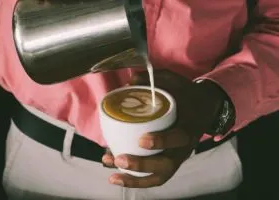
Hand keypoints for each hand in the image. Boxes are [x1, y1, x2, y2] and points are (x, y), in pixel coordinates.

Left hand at [102, 69, 225, 187]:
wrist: (203, 109)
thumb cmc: (187, 96)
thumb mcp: (177, 82)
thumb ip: (158, 78)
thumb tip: (131, 81)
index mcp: (188, 126)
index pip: (179, 137)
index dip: (162, 141)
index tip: (142, 140)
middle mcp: (184, 147)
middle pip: (167, 164)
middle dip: (142, 165)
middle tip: (120, 159)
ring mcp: (176, 157)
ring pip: (159, 176)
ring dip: (135, 179)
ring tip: (112, 176)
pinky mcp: (169, 163)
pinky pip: (155, 177)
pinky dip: (136, 180)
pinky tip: (116, 176)